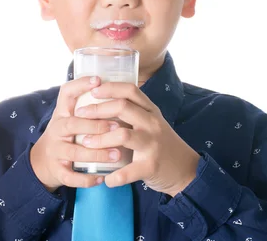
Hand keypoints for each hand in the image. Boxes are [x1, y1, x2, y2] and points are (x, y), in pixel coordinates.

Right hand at [29, 76, 122, 192]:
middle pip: (71, 124)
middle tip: (117, 126)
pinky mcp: (57, 171)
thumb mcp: (72, 116)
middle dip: (94, 125)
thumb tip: (118, 86)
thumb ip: (89, 105)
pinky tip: (101, 178)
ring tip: (117, 155)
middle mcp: (56, 129)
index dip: (80, 85)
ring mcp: (55, 151)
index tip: (98, 80)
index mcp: (62, 113)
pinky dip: (86, 179)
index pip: (66, 93)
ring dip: (96, 153)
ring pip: (74, 151)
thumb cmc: (66, 135)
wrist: (43, 162)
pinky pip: (70, 176)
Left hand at [74, 82, 200, 196]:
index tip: (92, 90)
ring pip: (123, 135)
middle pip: (123, 107)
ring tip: (86, 143)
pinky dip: (115, 176)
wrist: (186, 169)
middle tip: (80, 115)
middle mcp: (152, 123)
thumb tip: (102, 102)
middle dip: (97, 110)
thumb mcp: (151, 122)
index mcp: (150, 111)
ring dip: (100, 139)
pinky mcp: (152, 165)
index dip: (109, 87)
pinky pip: (129, 171)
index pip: (130, 90)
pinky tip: (106, 178)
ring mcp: (153, 144)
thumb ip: (133, 112)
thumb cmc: (161, 144)